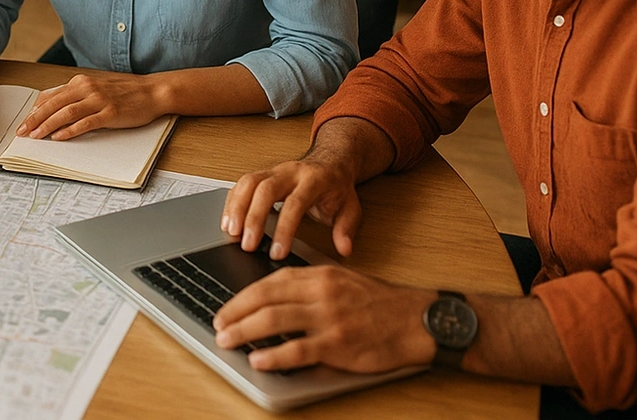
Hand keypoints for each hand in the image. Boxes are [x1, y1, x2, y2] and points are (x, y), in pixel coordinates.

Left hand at [15, 70, 166, 140]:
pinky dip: (70, 130)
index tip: (24, 121)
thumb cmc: (124, 91)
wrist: (152, 91)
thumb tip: (51, 105)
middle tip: (22, 131)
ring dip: (48, 125)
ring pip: (66, 113)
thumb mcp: (95, 87)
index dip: (35, 110)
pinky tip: (59, 137)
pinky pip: (85, 123)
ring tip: (36, 136)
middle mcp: (87, 88)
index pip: (50, 96)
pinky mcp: (110, 113)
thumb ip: (75, 95)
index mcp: (81, 82)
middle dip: (35, 119)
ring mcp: (99, 100)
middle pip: (54, 105)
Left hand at [213, 265, 436, 372]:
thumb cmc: (381, 303)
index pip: (269, 282)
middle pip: (265, 299)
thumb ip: (310, 286)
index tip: (227, 308)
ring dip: (245, 332)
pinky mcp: (339, 344)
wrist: (418, 319)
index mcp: (319, 276)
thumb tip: (275, 296)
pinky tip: (259, 361)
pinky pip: (299, 350)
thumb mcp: (342, 281)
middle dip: (235, 312)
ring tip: (227, 341)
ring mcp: (329, 318)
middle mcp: (320, 293)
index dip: (243, 296)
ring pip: (275, 321)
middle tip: (218, 325)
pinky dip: (275, 356)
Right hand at [223, 153, 361, 259]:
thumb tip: (344, 249)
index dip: (284, 228)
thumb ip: (346, 228)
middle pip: (265, 190)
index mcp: (314, 179)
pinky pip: (241, 183)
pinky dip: (231, 202)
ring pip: (248, 182)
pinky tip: (228, 220)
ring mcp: (274, 170)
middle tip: (247, 244)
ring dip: (236, 208)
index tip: (277, 252)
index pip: (295, 203)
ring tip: (231, 232)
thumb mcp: (350, 207)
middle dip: (252, 218)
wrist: (330, 161)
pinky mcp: (262, 174)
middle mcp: (290, 171)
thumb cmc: (337, 186)